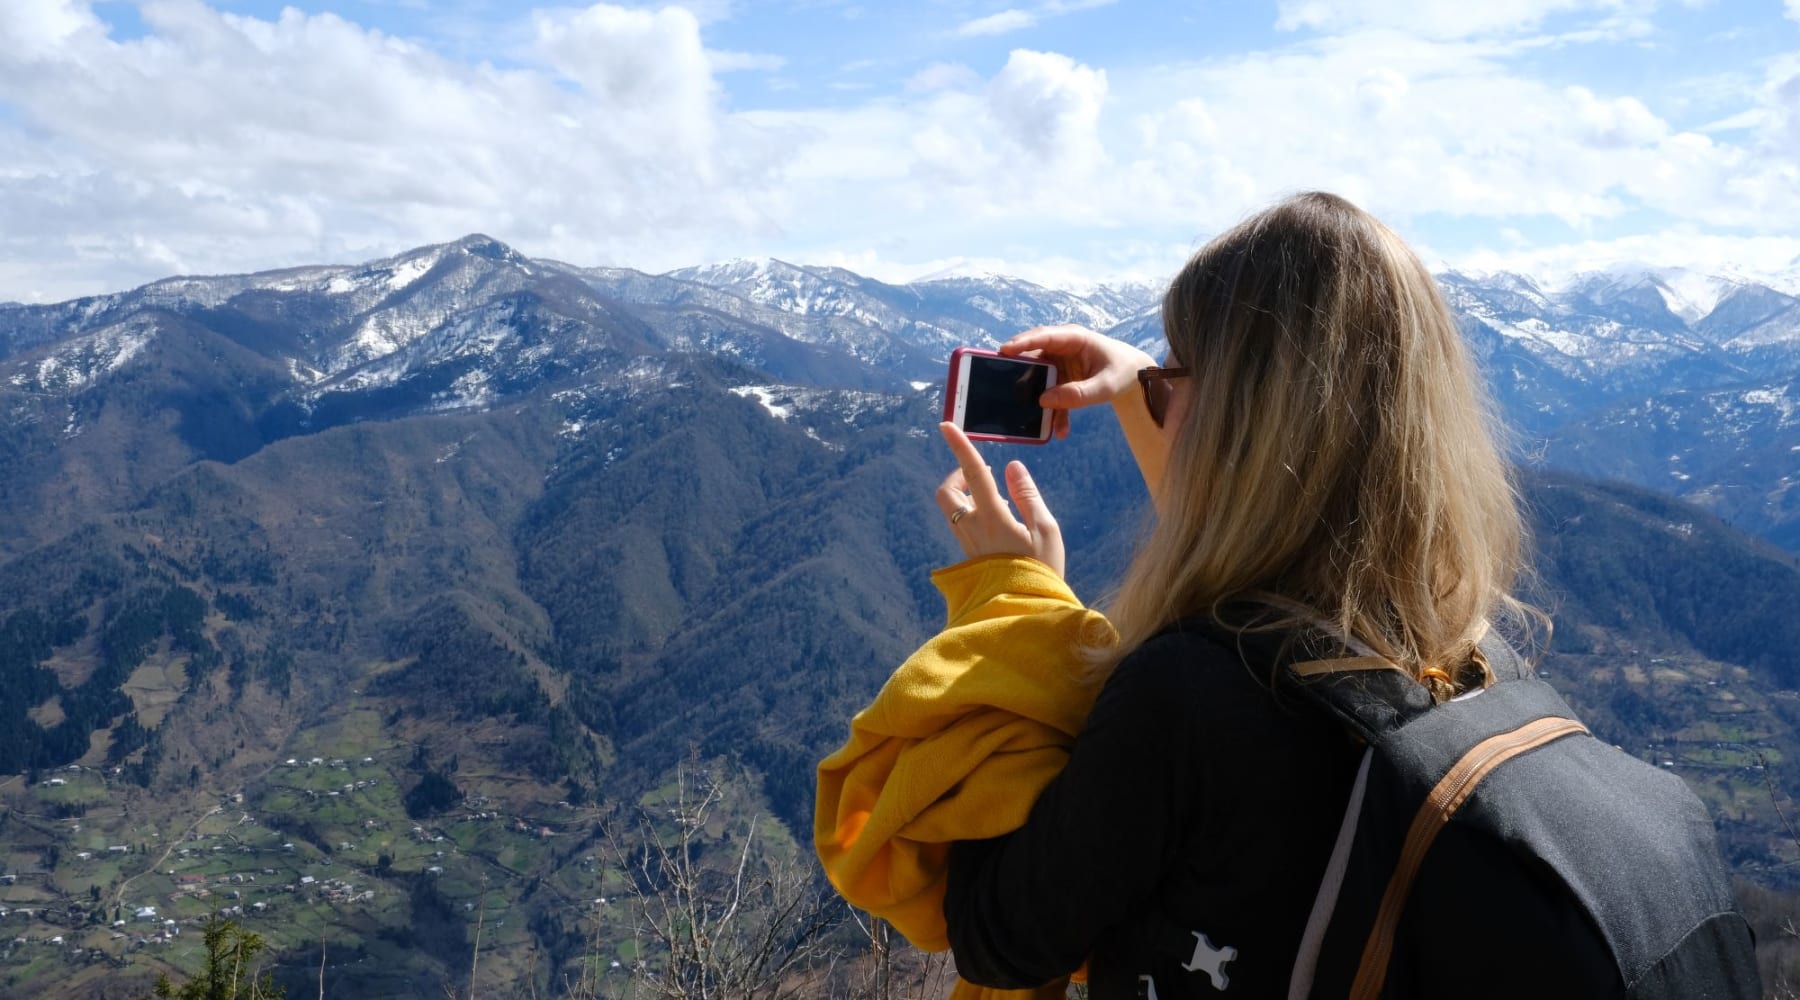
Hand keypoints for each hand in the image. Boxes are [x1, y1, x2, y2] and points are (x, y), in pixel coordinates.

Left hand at [933, 422, 1063, 577]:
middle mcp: (972, 528)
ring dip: (966, 496)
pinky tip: (998, 523)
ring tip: (998, 501)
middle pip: (947, 492)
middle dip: (957, 476)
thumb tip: (1012, 466)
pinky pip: (962, 525)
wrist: (1025, 612)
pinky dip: (973, 514)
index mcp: (992, 517)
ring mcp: (967, 544)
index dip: (960, 447)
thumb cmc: (1041, 570)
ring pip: (952, 509)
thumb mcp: (1045, 529)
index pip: (972, 473)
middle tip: (980, 474)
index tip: (946, 425)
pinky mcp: (969, 557)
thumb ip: (1027, 495)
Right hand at [1000, 324, 1157, 438]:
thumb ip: (1078, 394)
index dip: (1022, 343)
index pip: (1044, 336)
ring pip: (1038, 378)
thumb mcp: (1105, 386)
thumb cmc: (1123, 372)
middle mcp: (1062, 347)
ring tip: (1035, 418)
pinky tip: (1059, 430)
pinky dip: (1053, 411)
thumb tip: (1044, 400)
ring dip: (1037, 399)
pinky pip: (1048, 392)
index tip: (1003, 351)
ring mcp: (1059, 362)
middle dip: (1020, 373)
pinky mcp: (1060, 377)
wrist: (1134, 378)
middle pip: (1033, 356)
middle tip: (1004, 386)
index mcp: (1074, 338)